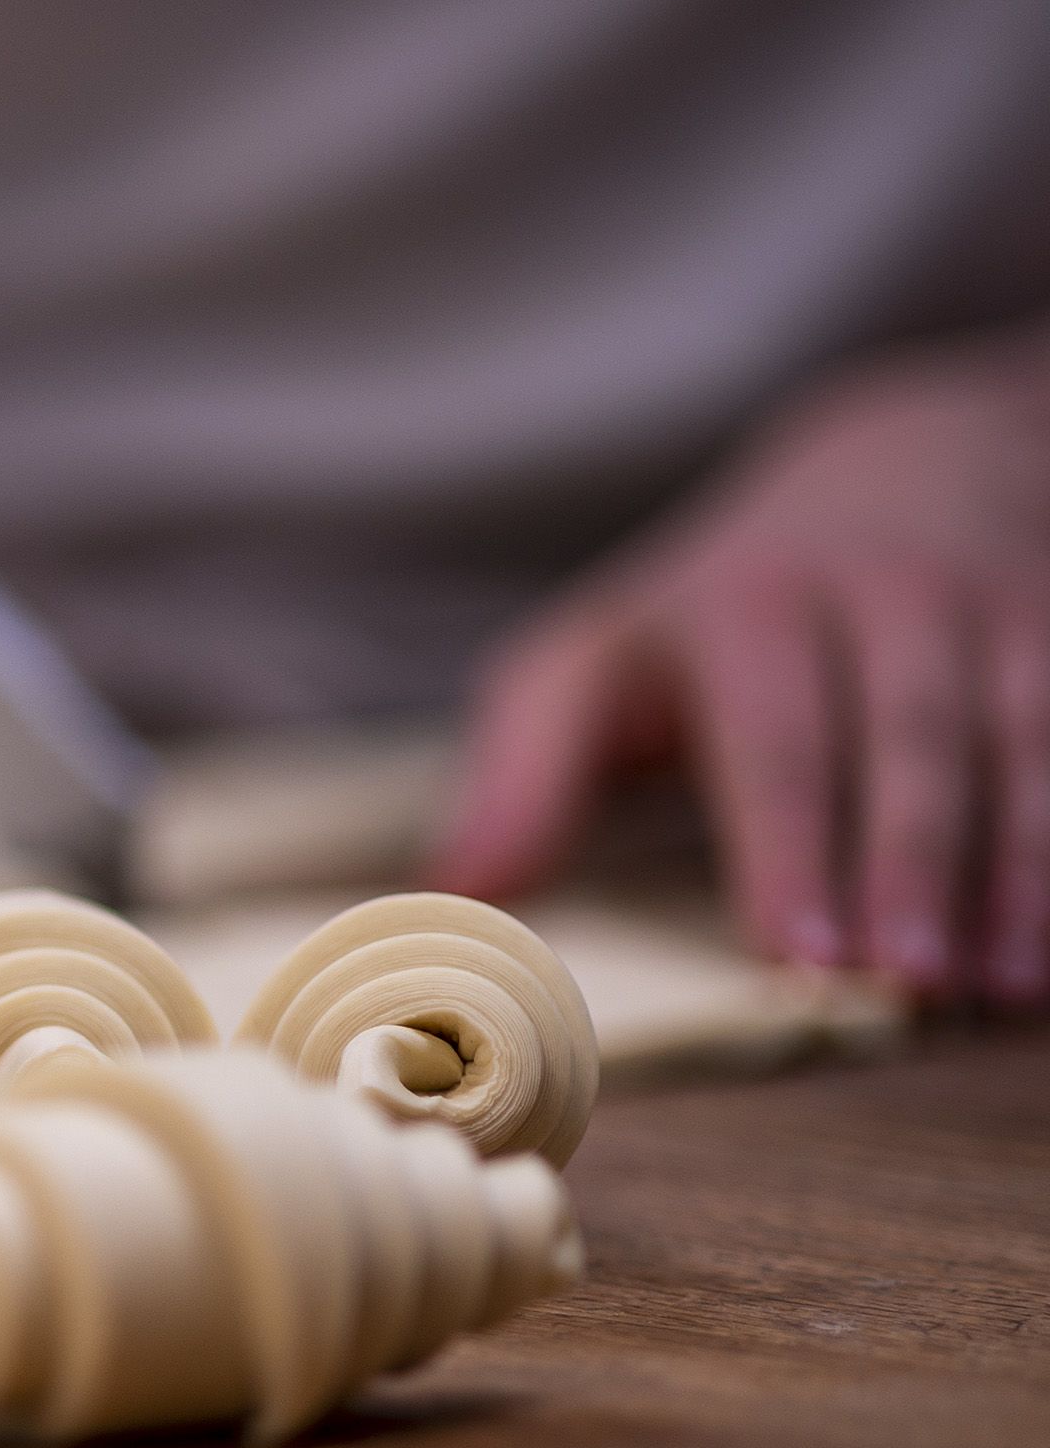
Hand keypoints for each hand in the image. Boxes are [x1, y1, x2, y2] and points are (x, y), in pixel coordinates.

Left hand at [438, 336, 1049, 1004]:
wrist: (906, 461)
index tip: (794, 956)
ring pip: (1025, 741)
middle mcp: (893, 596)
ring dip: (1020, 866)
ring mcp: (1003, 609)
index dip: (787, 849)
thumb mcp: (593, 659)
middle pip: (909, 740)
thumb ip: (524, 771)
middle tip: (902, 983)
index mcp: (755, 605)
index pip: (775, 739)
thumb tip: (455, 890)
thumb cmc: (715, 610)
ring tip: (999, 986)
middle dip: (909, 863)